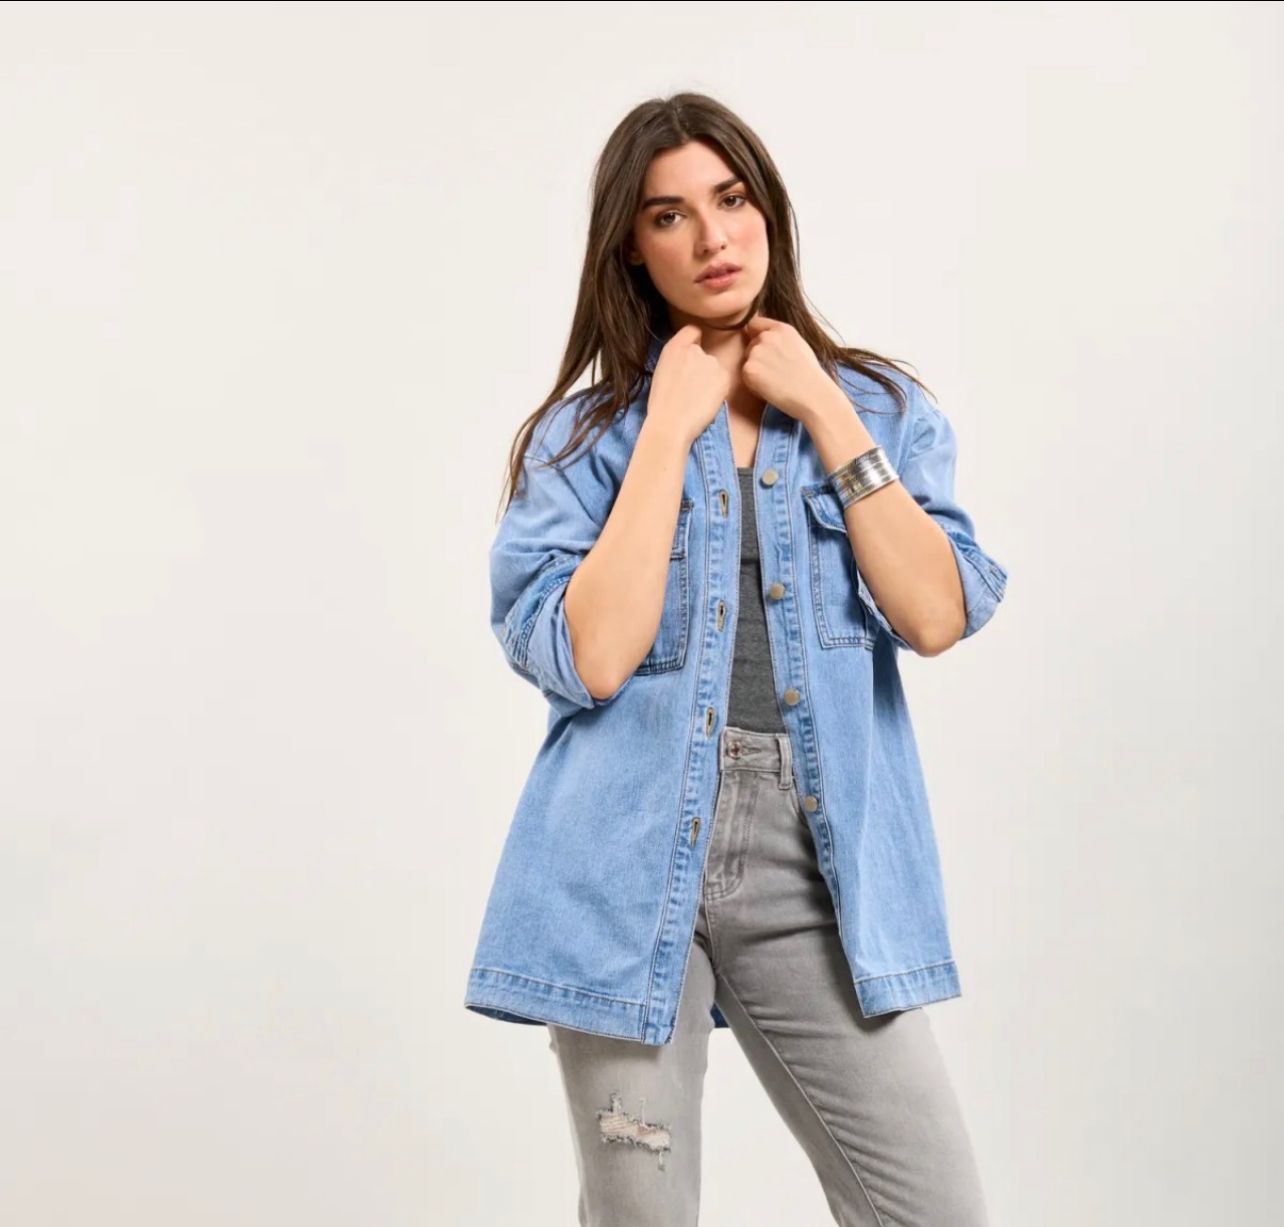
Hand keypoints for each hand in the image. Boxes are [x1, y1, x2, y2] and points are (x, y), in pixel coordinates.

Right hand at [646, 324, 732, 446]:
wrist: (670, 423)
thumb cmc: (661, 404)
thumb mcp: (662, 371)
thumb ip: (676, 358)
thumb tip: (688, 359)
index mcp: (674, 347)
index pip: (692, 330)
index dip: (694, 341)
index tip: (691, 356)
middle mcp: (693, 350)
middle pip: (704, 353)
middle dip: (701, 366)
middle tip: (691, 388)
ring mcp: (710, 362)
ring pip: (714, 368)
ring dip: (710, 379)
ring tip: (698, 398)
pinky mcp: (723, 376)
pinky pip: (723, 380)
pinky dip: (718, 390)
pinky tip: (706, 402)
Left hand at [741, 315, 845, 421]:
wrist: (813, 394)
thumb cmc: (809, 375)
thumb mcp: (798, 344)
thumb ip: (779, 338)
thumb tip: (762, 337)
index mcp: (781, 328)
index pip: (755, 324)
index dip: (756, 336)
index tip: (764, 349)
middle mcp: (766, 336)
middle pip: (750, 345)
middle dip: (757, 357)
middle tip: (775, 372)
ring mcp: (756, 352)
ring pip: (747, 360)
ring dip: (756, 371)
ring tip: (775, 381)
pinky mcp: (749, 369)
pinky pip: (745, 377)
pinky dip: (754, 385)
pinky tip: (770, 389)